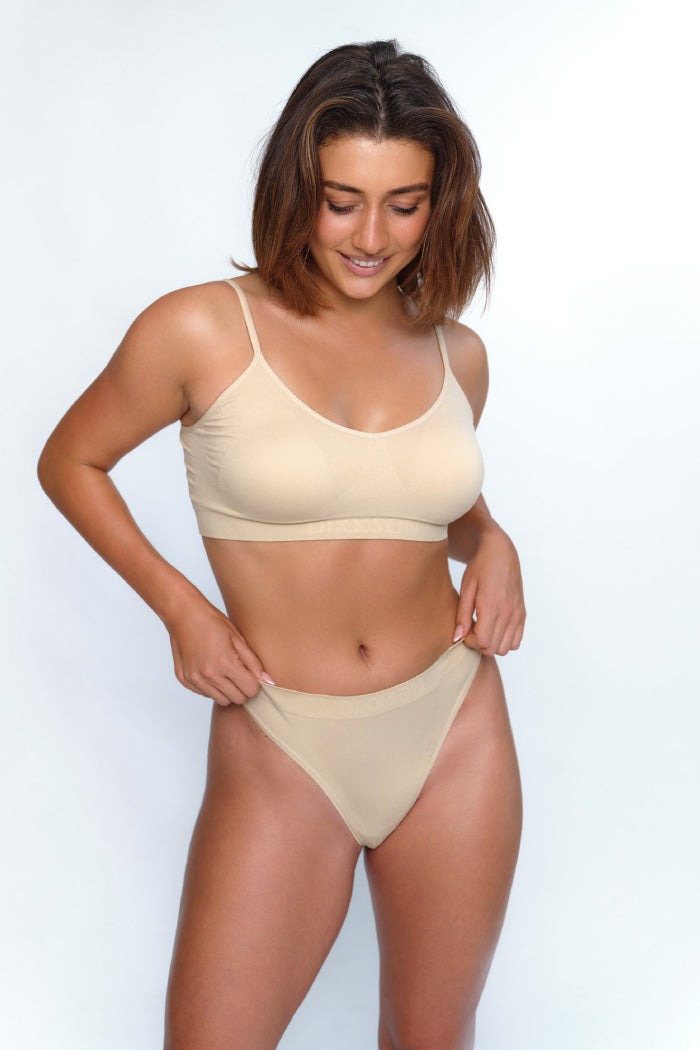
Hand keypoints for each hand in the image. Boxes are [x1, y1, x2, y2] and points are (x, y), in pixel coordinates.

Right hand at [165, 594, 273, 705]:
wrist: (183, 614)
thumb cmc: (212, 622)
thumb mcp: (238, 638)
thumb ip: (253, 663)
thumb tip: (269, 682)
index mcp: (225, 664)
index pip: (250, 690)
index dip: (254, 684)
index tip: (251, 675)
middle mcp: (209, 675)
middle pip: (237, 699)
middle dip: (242, 689)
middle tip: (239, 673)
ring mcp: (194, 679)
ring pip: (221, 700)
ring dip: (227, 690)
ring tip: (224, 671)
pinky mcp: (184, 680)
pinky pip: (205, 694)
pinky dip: (211, 687)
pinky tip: (210, 669)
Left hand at [453, 526, 524, 655]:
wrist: (501, 552)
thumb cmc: (480, 567)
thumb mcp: (466, 589)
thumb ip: (462, 615)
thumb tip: (457, 638)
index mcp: (491, 606)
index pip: (482, 642)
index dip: (469, 642)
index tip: (464, 631)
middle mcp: (507, 612)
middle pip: (493, 648)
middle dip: (478, 644)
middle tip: (471, 630)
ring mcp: (517, 614)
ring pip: (505, 648)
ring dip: (492, 644)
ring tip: (482, 628)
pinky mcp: (522, 613)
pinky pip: (516, 641)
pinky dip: (504, 641)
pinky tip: (494, 628)